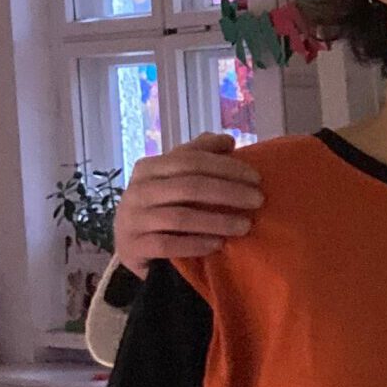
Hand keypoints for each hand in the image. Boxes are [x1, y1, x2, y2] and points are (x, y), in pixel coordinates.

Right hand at [118, 132, 260, 277]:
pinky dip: (196, 244)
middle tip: (258, 200)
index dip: (226, 167)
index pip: (191, 161)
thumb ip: (197, 155)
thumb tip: (228, 140)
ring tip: (245, 226)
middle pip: (189, 187)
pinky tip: (219, 245)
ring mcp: (133, 219)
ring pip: (181, 217)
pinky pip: (168, 245)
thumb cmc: (159, 206)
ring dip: (218, 222)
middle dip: (229, 192)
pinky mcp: (134, 246)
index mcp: (149, 167)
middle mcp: (138, 190)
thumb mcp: (173, 177)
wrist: (129, 245)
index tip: (256, 177)